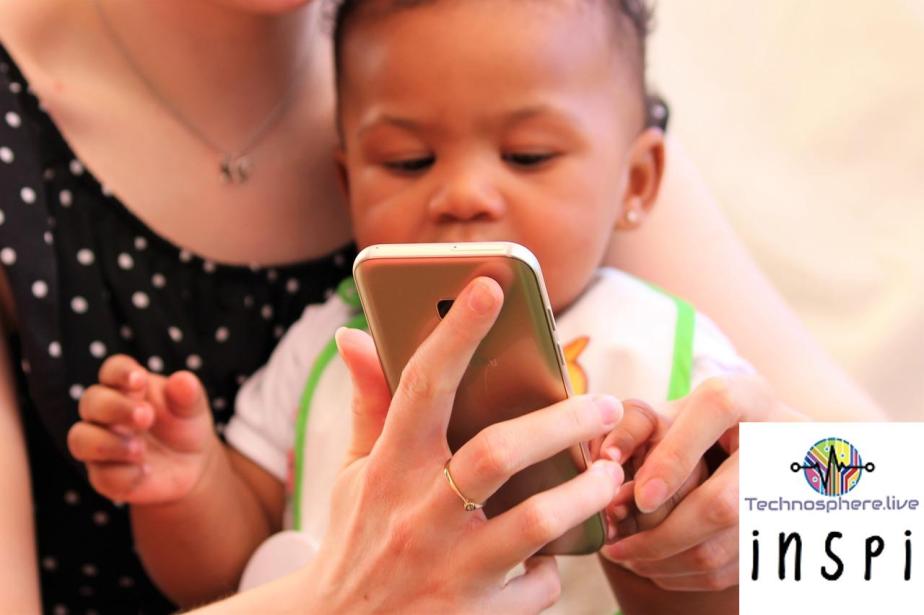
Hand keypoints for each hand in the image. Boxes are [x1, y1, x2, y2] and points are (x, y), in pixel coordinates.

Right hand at [67, 355, 219, 504]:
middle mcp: (106, 413)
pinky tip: (146, 472)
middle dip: (115, 407)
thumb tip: (183, 381)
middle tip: (147, 416)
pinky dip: (124, 474)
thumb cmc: (185, 425)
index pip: (112, 370)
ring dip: (108, 443)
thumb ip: (188, 394)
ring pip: (81, 439)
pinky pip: (102, 475)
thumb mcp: (192, 408)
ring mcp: (100, 444)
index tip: (139, 379)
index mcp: (126, 387)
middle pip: (91, 402)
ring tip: (140, 449)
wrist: (192, 465)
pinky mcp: (104, 476)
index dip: (120, 372)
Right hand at [300, 278, 624, 613]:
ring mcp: (447, 571)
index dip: (456, 333)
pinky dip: (555, 566)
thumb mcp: (355, 473)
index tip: (490, 287)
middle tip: (606, 403)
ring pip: (534, 522)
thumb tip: (353, 334)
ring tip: (610, 473)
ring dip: (583, 492)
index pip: (422, 387)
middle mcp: (416, 517)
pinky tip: (559, 552)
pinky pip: (537, 585)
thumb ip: (369, 404)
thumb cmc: (359, 537)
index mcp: (388, 469)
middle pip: (496, 452)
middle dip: (561, 422)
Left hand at [600, 376, 805, 590]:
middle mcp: (777, 439)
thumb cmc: (707, 428)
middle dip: (662, 534)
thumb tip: (604, 458)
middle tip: (617, 546)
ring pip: (729, 544)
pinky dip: (692, 575)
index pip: (714, 413)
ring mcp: (793, 489)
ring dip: (670, 561)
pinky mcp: (792, 529)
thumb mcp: (677, 411)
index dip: (673, 459)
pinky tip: (658, 567)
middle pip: (723, 502)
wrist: (775, 446)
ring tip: (628, 558)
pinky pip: (739, 567)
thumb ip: (637, 424)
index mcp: (745, 398)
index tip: (640, 498)